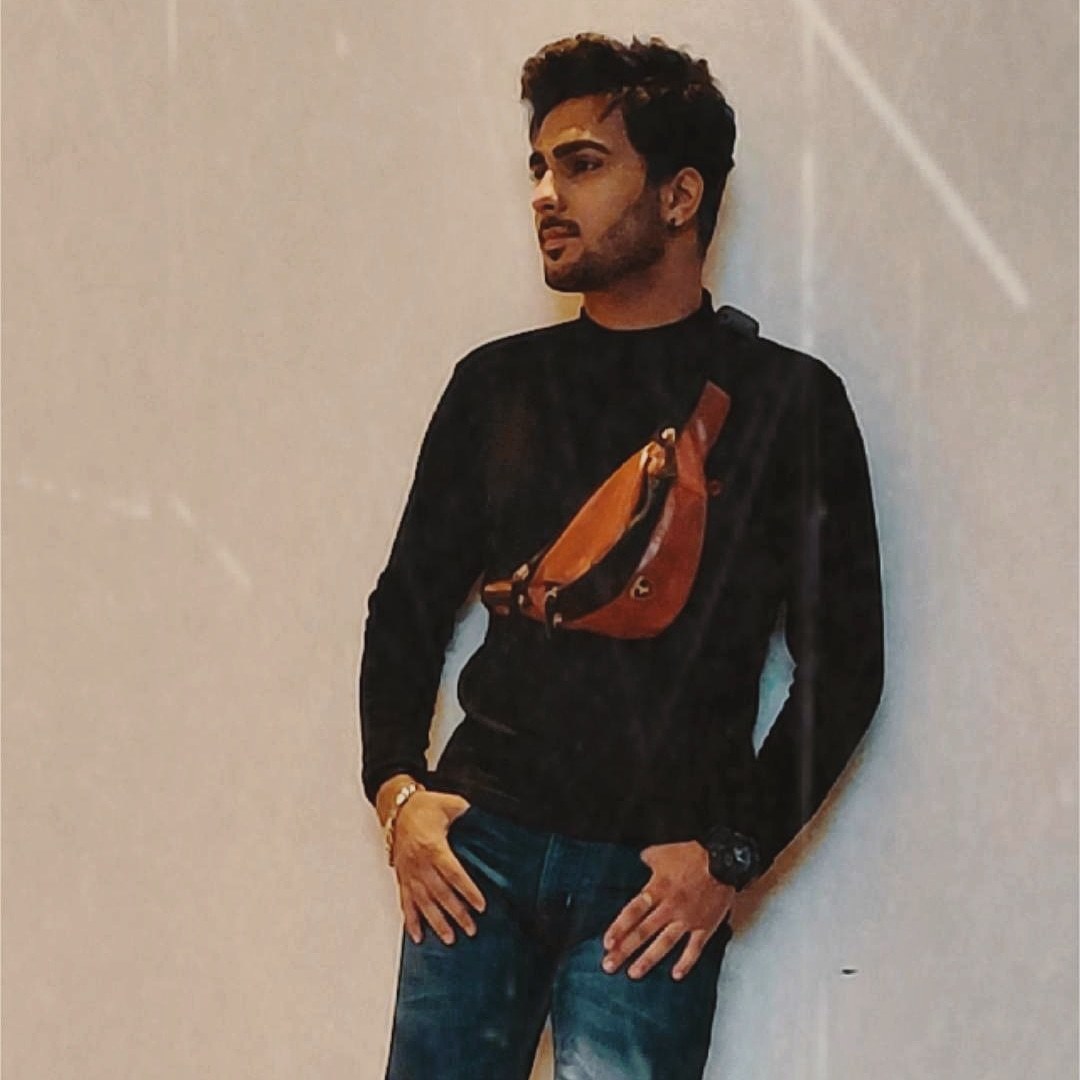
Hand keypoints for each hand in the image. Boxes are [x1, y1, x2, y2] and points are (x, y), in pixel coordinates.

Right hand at [390, 790, 485, 945]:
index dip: (467, 891)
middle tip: (471, 929)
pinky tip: (417, 936)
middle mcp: (419, 863)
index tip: (480, 906)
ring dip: (436, 922)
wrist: (397, 807)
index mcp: (433, 846)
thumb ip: (467, 813)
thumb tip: (486, 820)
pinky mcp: (402, 877)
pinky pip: (405, 902)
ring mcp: (409, 872)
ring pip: (423, 902)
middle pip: (440, 893)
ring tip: (450, 938)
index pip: (453, 873)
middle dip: (456, 913)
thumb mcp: (450, 804)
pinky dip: (410, 921)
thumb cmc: (424, 806)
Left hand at [601, 840, 734, 980]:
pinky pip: (694, 948)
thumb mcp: (663, 852)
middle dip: (625, 950)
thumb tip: (639, 860)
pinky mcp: (704, 926)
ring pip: (664, 943)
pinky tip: (676, 975)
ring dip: (648, 960)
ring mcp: (687, 919)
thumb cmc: (693, 855)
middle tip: (609, 965)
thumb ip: (648, 859)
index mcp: (657, 889)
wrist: (724, 861)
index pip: (633, 912)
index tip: (607, 943)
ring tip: (633, 974)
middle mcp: (670, 907)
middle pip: (643, 932)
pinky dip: (686, 963)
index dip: (619, 928)